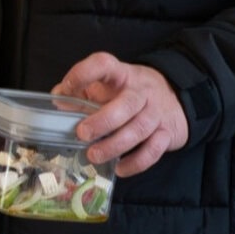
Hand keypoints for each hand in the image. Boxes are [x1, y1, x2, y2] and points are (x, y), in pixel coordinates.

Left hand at [51, 51, 188, 177]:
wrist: (176, 96)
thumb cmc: (130, 92)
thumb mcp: (108, 84)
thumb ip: (82, 90)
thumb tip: (57, 99)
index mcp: (121, 74)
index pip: (104, 64)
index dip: (84, 73)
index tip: (67, 88)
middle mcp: (141, 92)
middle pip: (126, 104)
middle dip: (103, 121)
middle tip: (82, 133)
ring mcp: (156, 112)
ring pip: (139, 128)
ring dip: (115, 145)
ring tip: (93, 155)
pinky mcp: (167, 133)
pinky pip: (154, 150)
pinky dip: (136, 162)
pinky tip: (119, 169)